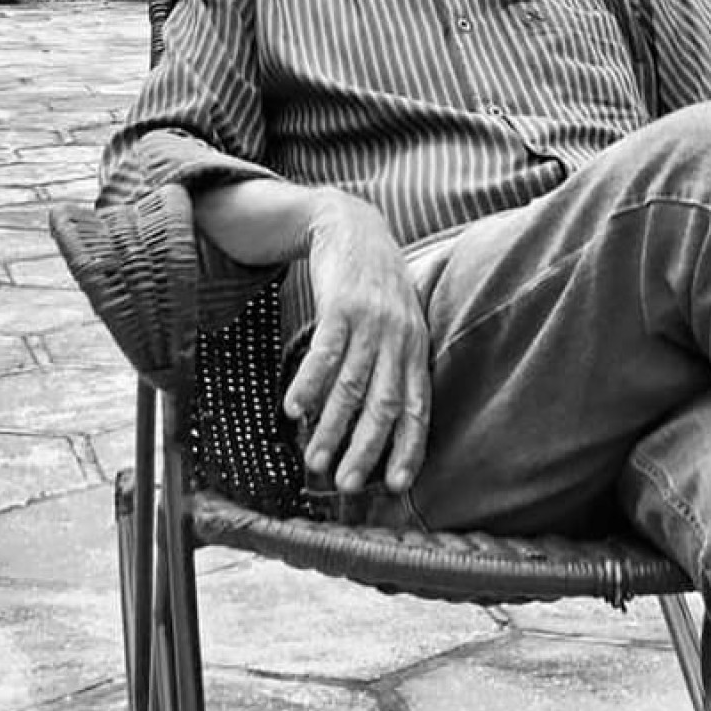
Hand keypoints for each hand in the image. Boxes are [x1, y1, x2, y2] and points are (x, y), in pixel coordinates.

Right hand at [281, 191, 431, 495]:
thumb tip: (379, 423)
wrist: (354, 225)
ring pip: (351, 385)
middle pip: (383, 404)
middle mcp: (399, 339)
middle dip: (366, 449)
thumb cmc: (376, 287)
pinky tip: (294, 409)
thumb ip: (395, 366)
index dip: (407, 448)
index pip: (417, 408)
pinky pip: (324, 351)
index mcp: (416, 350)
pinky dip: (309, 383)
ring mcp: (371, 322)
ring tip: (313, 460)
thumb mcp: (400, 323)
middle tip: (346, 485)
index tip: (393, 486)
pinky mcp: (340, 305)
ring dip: (331, 426)